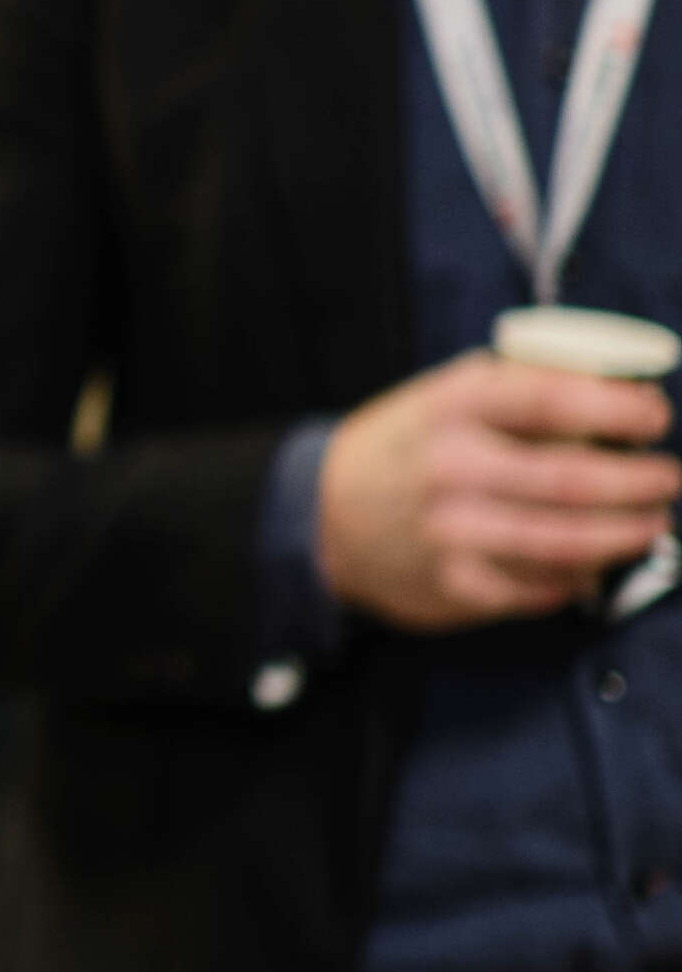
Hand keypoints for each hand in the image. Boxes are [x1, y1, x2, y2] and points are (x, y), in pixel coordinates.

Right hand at [319, 353, 681, 631]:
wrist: (325, 516)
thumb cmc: (410, 445)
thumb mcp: (446, 395)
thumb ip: (522, 385)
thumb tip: (623, 387)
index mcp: (450, 407)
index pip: (550, 400)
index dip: (618, 409)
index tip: (654, 416)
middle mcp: (449, 467)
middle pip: (573, 479)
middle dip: (639, 481)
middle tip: (667, 478)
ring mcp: (451, 531)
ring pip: (568, 541)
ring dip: (627, 533)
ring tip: (653, 522)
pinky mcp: (457, 585)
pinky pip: (543, 586)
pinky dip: (583, 574)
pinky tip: (598, 560)